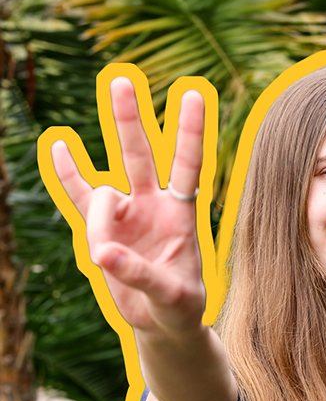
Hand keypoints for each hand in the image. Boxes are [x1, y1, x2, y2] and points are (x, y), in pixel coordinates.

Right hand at [51, 77, 206, 334]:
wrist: (162, 320)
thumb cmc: (180, 305)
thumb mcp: (172, 295)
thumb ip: (142, 274)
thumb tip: (103, 254)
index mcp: (182, 214)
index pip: (188, 166)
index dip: (190, 132)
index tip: (192, 93)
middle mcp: (154, 205)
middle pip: (141, 156)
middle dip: (131, 122)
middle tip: (123, 80)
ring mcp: (127, 215)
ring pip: (105, 187)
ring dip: (96, 198)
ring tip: (88, 213)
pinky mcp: (104, 231)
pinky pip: (80, 199)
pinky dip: (68, 176)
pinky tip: (58, 148)